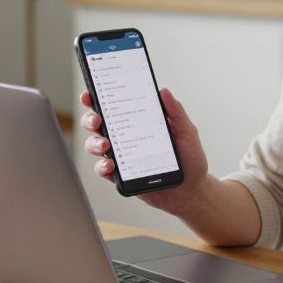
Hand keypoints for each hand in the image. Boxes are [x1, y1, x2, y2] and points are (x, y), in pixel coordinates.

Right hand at [79, 88, 210, 214]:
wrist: (192, 191)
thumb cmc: (190, 160)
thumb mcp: (187, 132)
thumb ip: (176, 112)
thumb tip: (163, 91)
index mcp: (138, 121)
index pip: (114, 105)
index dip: (97, 97)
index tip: (90, 93)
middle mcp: (126, 136)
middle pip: (98, 123)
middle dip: (90, 119)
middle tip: (96, 120)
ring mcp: (121, 156)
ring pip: (95, 145)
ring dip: (94, 143)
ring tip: (105, 146)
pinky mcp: (121, 176)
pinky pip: (103, 170)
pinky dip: (102, 167)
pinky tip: (111, 165)